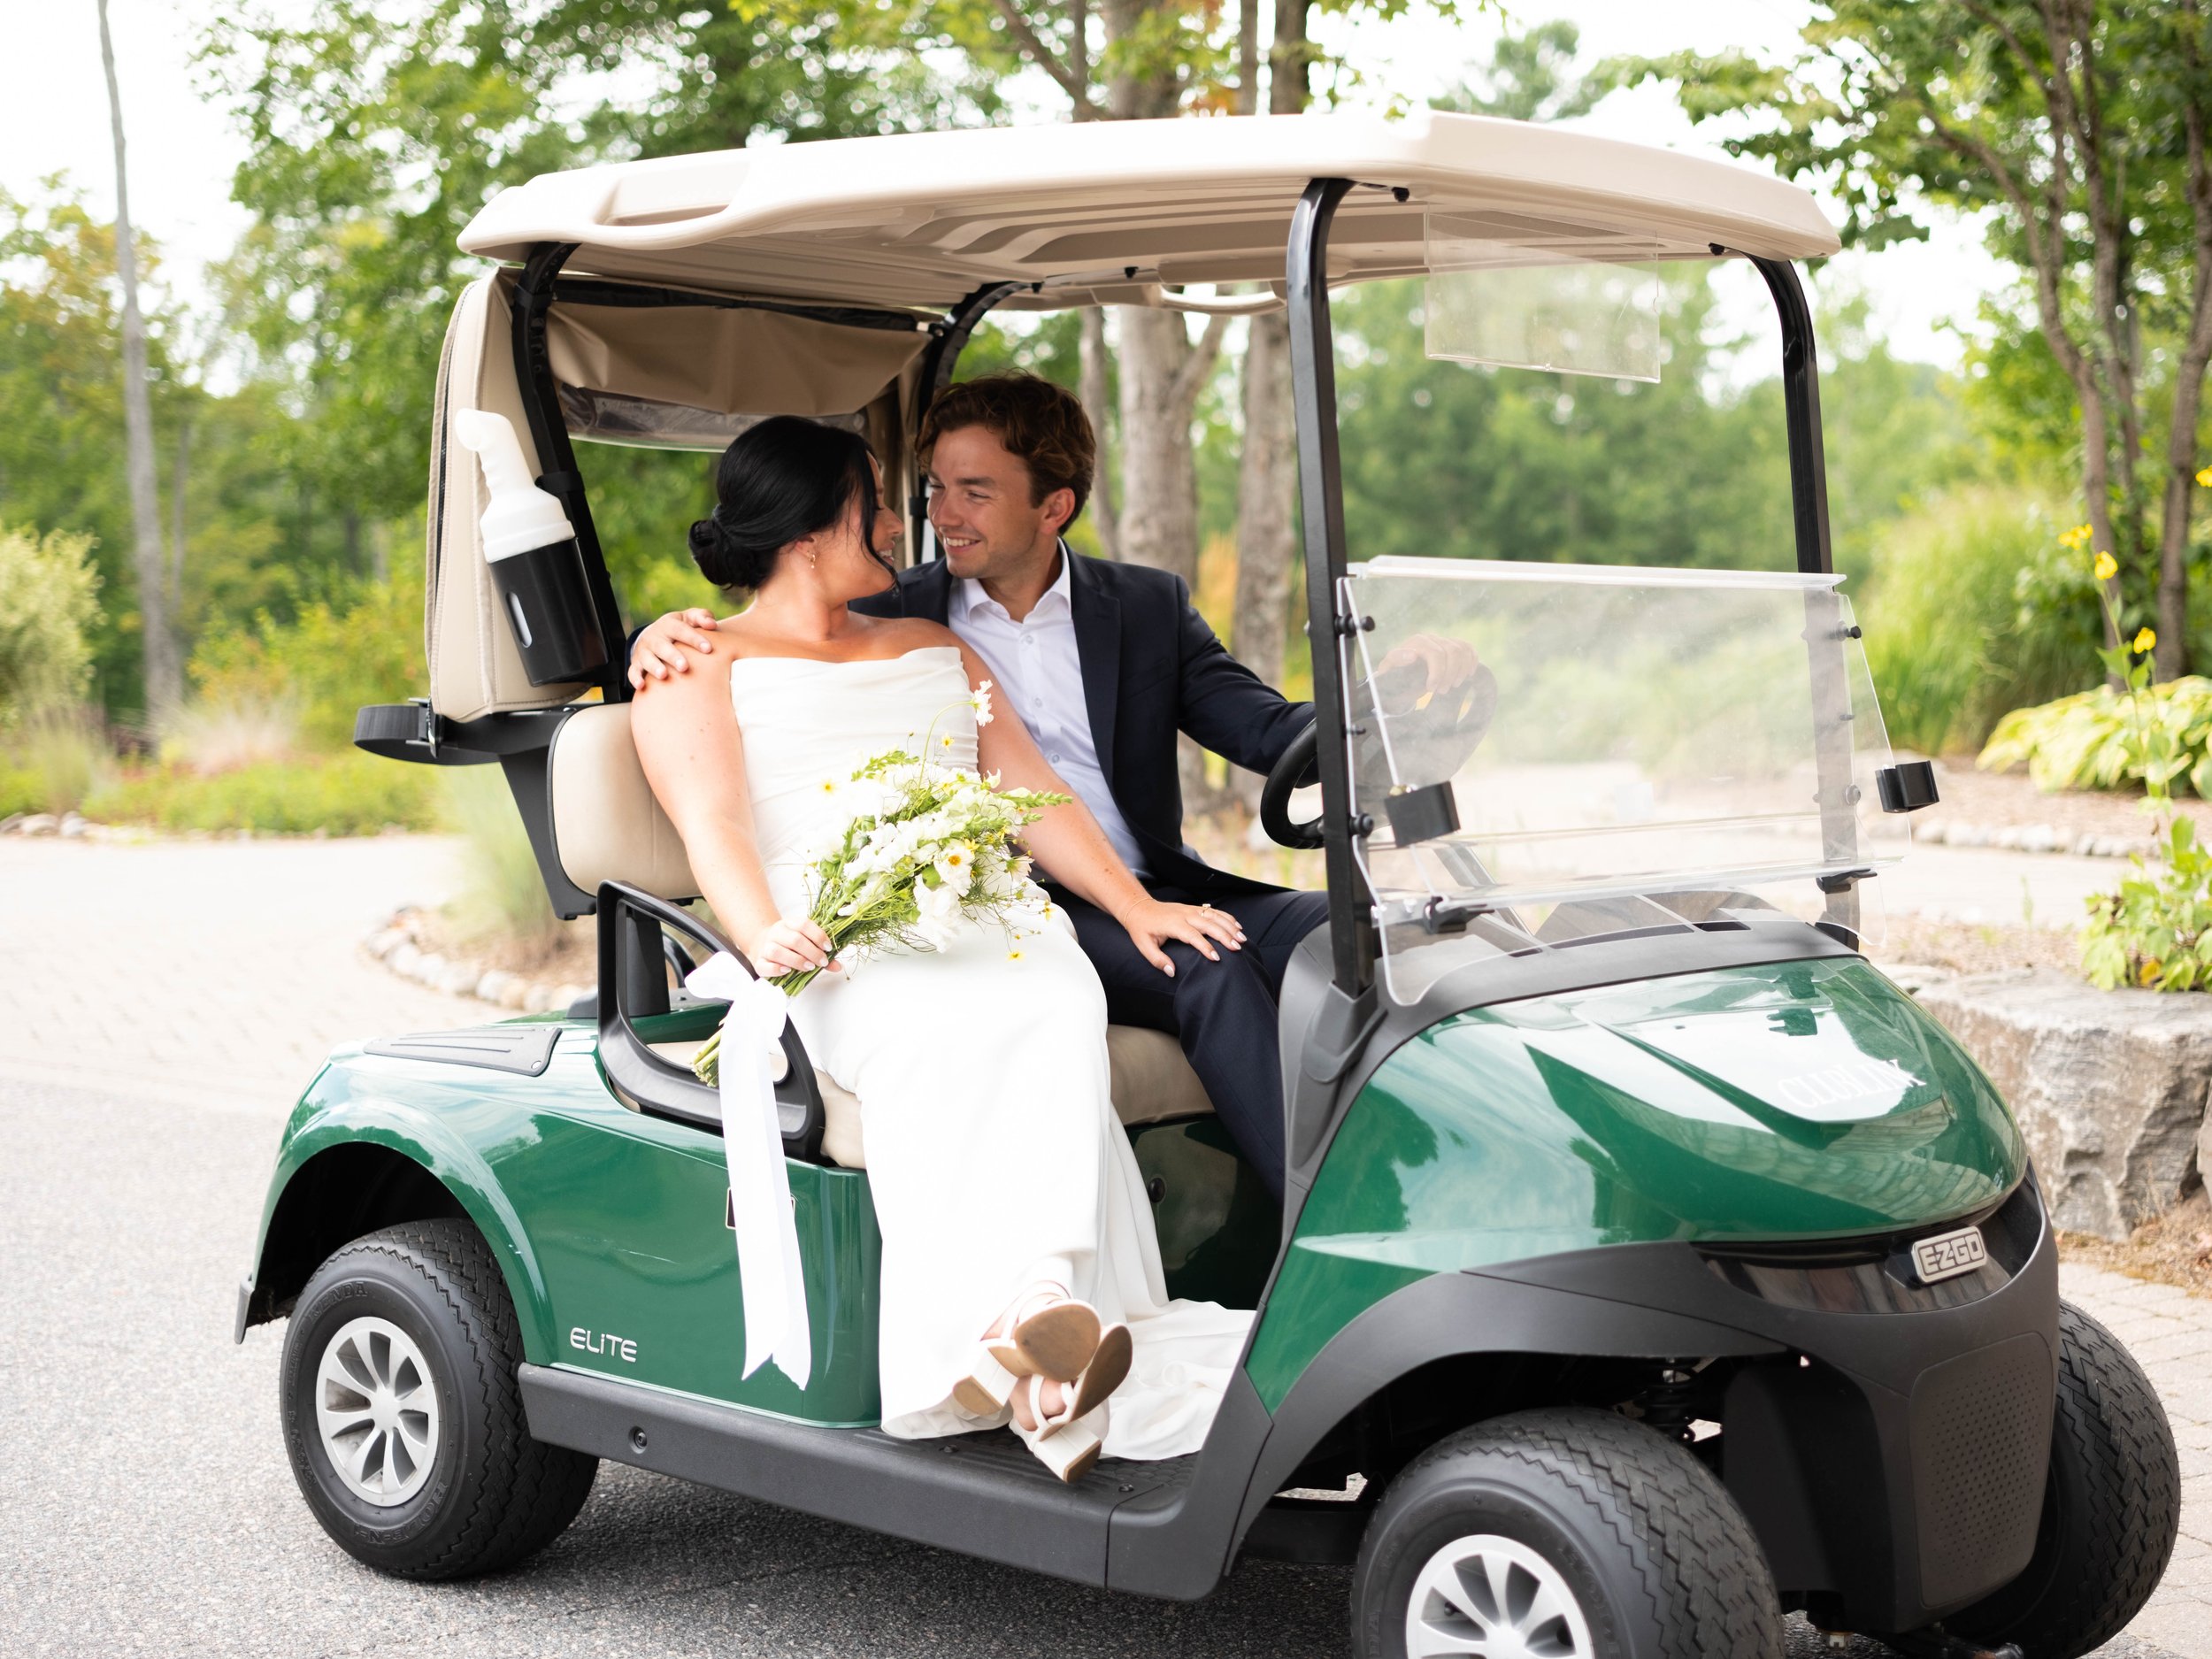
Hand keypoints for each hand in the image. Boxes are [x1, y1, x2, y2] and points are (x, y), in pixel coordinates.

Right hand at [628, 607, 719, 690]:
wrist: (653, 634)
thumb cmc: (679, 628)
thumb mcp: (689, 618)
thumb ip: (702, 617)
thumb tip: (712, 624)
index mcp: (668, 624)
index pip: (681, 630)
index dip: (694, 639)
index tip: (708, 649)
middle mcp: (654, 637)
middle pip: (662, 646)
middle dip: (673, 656)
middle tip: (684, 667)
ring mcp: (644, 650)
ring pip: (647, 658)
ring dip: (654, 667)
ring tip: (663, 675)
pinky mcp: (636, 663)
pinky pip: (633, 671)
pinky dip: (635, 678)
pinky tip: (642, 685)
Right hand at [741, 918, 839, 978]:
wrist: (762, 945)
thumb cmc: (789, 945)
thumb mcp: (805, 943)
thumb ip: (821, 953)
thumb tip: (838, 966)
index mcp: (789, 923)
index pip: (804, 924)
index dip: (818, 936)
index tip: (828, 948)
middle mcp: (776, 932)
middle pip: (794, 939)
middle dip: (812, 952)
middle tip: (822, 962)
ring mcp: (766, 946)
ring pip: (777, 951)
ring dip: (796, 960)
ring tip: (809, 967)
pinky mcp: (758, 962)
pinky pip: (765, 965)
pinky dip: (776, 969)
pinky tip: (787, 971)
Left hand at [1119, 898, 1245, 977]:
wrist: (1139, 907)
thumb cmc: (1141, 929)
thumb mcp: (1144, 946)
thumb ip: (1158, 960)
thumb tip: (1172, 972)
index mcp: (1173, 924)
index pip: (1193, 936)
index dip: (1205, 947)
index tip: (1216, 958)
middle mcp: (1184, 914)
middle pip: (1209, 924)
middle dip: (1225, 935)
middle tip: (1238, 947)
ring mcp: (1190, 909)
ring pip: (1214, 916)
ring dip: (1230, 926)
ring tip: (1242, 938)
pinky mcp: (1193, 908)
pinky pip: (1213, 911)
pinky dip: (1227, 917)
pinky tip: (1237, 926)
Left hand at [1372, 634, 1480, 713]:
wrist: (1402, 673)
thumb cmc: (1395, 673)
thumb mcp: (1389, 669)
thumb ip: (1396, 660)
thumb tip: (1412, 655)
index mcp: (1416, 642)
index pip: (1435, 653)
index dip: (1437, 672)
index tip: (1430, 689)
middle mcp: (1430, 638)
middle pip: (1451, 652)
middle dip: (1448, 675)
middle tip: (1441, 692)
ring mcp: (1442, 640)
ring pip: (1461, 650)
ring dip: (1460, 671)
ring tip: (1452, 686)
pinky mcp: (1452, 645)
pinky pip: (1468, 648)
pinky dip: (1471, 661)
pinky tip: (1468, 674)